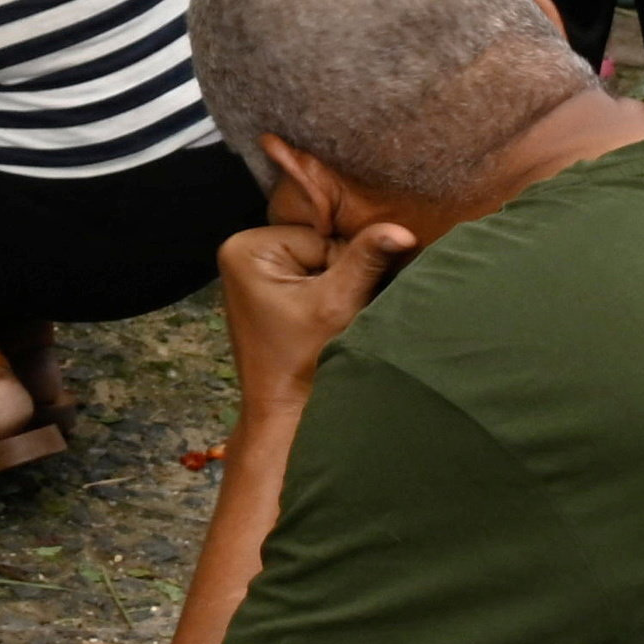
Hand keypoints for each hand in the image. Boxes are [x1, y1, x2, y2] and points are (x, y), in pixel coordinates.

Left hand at [216, 213, 412, 421]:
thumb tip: (401, 230)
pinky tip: (322, 321)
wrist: (286, 413)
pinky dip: (324, 296)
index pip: (323, 237)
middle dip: (338, 276)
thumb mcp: (338, 303)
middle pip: (319, 246)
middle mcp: (243, 252)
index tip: (339, 303)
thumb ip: (367, 259)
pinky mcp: (265, 290)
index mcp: (247, 248)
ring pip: (319, 262)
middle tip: (337, 313)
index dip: (344, 269)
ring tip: (331, 318)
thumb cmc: (303, 362)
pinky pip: (309, 277)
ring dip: (335, 287)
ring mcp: (252, 272)